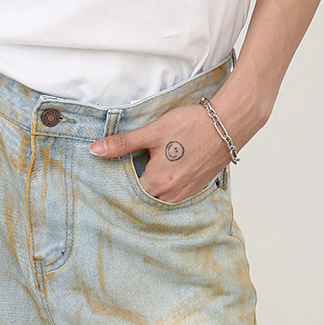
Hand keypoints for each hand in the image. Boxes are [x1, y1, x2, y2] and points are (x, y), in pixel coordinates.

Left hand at [89, 102, 228, 202]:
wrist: (228, 124)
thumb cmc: (192, 125)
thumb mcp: (153, 132)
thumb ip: (123, 143)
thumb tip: (95, 150)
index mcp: (157, 182)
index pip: (127, 194)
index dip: (117, 187)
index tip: (109, 180)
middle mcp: (171, 194)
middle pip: (143, 200)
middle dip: (133, 192)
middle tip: (123, 180)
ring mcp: (185, 193)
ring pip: (159, 200)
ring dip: (150, 192)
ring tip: (143, 176)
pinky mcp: (195, 188)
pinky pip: (174, 197)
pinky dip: (165, 190)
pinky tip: (163, 175)